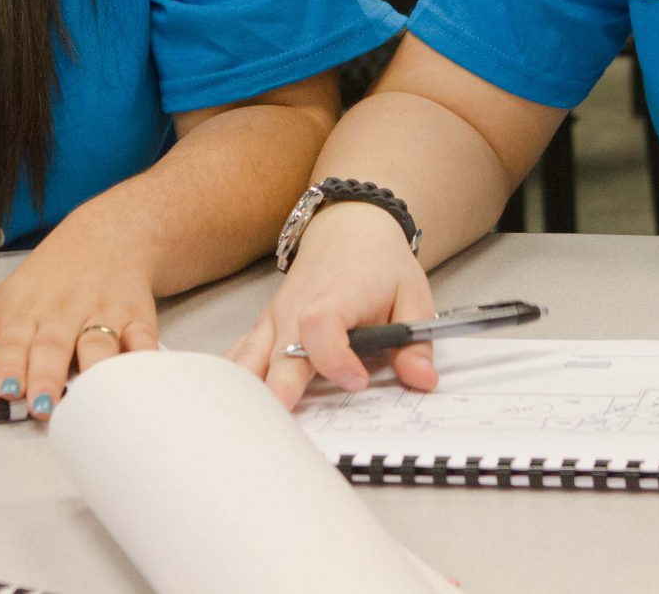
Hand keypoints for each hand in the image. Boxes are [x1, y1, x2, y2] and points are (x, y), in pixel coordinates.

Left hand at [0, 227, 157, 419]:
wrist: (110, 233)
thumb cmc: (49, 276)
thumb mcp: (1, 302)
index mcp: (26, 311)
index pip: (14, 341)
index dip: (11, 365)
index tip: (7, 390)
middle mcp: (63, 312)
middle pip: (54, 346)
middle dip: (48, 374)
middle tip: (44, 405)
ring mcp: (102, 314)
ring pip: (99, 344)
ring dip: (95, 369)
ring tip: (91, 396)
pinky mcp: (137, 317)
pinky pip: (142, 338)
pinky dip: (143, 355)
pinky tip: (141, 372)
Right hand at [228, 202, 434, 408]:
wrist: (348, 228)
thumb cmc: (378, 264)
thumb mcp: (412, 297)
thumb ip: (415, 342)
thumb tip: (423, 379)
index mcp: (333, 299)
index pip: (322, 329)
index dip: (337, 360)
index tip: (357, 382)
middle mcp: (295, 310)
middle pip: (278, 355)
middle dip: (280, 393)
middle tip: (286, 431)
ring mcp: (274, 320)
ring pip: (249, 359)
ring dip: (252, 392)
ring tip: (254, 428)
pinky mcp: (264, 328)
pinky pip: (241, 355)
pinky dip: (237, 380)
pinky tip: (235, 407)